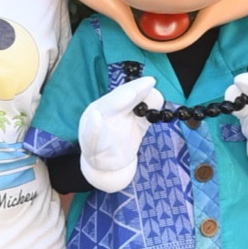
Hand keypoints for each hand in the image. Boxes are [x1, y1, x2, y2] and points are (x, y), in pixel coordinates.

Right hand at [78, 77, 161, 192]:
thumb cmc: (122, 140)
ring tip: (128, 95)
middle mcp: (100, 112)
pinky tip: (96, 119)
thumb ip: (146, 109)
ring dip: (113, 104)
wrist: (107, 167)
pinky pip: (91, 136)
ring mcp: (94, 128)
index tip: (151, 81)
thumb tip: (157, 94)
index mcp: (111, 105)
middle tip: (141, 87)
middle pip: (114, 101)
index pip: (125, 94)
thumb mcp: (137, 123)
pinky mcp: (91, 146)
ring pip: (102, 113)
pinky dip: (94, 128)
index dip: (137, 87)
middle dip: (127, 94)